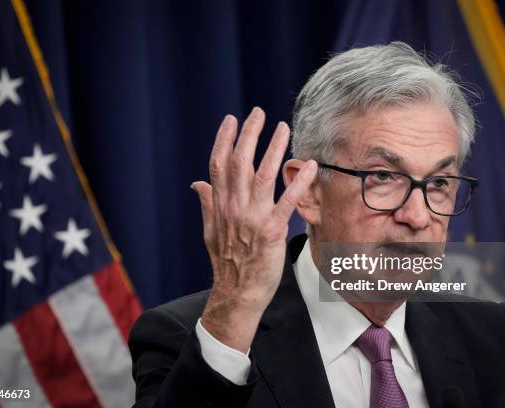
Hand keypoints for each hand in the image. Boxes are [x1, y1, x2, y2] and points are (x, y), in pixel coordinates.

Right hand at [191, 107, 317, 352]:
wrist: (237, 293)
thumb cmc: (226, 263)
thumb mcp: (210, 231)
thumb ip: (207, 204)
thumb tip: (196, 183)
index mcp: (219, 206)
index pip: (218, 165)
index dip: (224, 140)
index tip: (231, 120)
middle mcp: (234, 208)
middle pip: (239, 163)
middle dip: (249, 135)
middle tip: (258, 113)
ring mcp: (253, 218)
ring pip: (262, 175)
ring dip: (273, 149)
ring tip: (282, 128)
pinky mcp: (272, 231)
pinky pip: (287, 202)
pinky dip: (298, 182)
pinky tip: (308, 165)